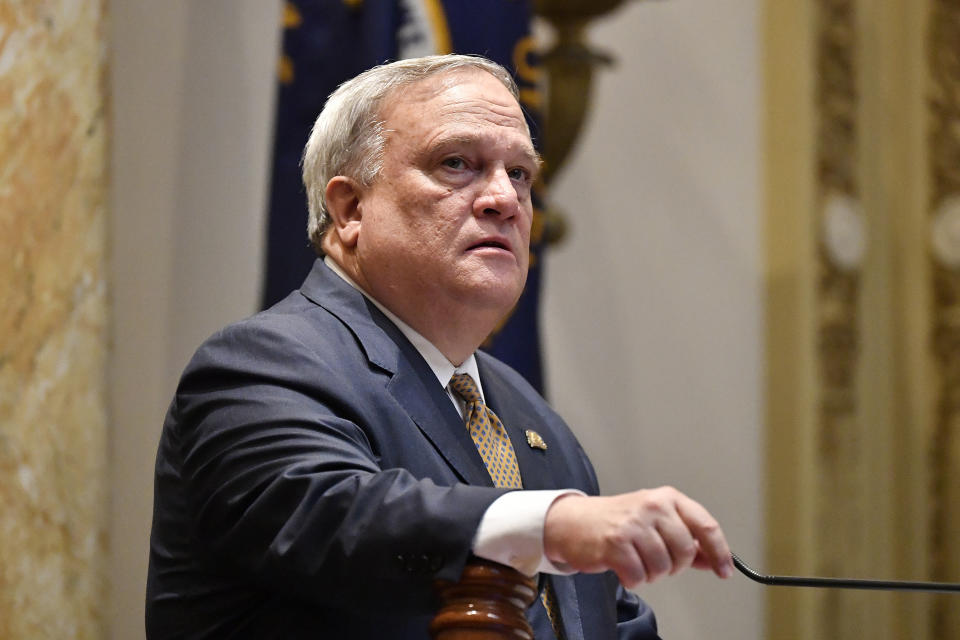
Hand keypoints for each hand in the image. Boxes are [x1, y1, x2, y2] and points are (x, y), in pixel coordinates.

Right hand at [543, 486, 733, 587]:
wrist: (572, 521)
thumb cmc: (616, 522)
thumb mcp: (655, 522)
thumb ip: (685, 539)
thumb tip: (713, 559)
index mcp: (667, 498)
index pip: (705, 525)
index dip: (720, 552)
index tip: (725, 571)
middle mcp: (652, 506)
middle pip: (685, 552)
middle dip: (674, 566)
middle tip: (657, 562)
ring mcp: (633, 523)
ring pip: (663, 567)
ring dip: (651, 574)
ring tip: (636, 562)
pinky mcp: (615, 542)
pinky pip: (640, 576)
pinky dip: (633, 579)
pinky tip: (623, 567)